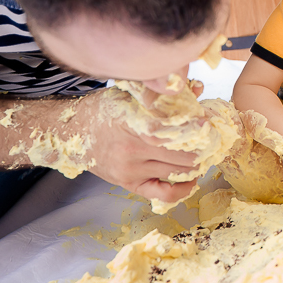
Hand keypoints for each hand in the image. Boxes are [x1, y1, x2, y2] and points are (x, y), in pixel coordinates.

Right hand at [73, 88, 202, 204]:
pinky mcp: (128, 184)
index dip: (195, 129)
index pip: (171, 131)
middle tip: (211, 140)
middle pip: (182, 155)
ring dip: (196, 165)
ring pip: (177, 172)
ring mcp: (130, 170)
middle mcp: (132, 150)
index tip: (207, 124)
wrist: (71, 132)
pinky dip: (182, 189)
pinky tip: (192, 178)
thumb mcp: (130, 94)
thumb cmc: (104, 109)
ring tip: (204, 154)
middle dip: (202, 148)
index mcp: (132, 124)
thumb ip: (163, 94)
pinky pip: (163, 193)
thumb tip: (198, 88)